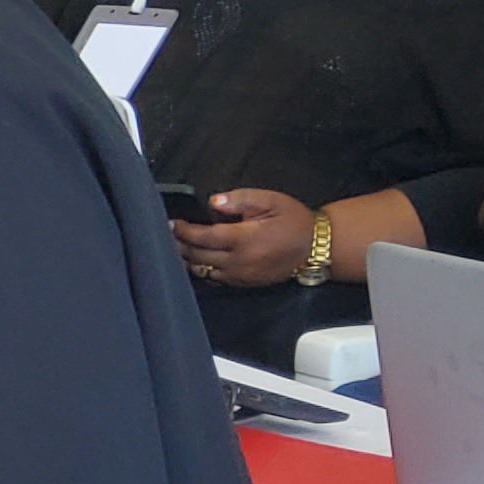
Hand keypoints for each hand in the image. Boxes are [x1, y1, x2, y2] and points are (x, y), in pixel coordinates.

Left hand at [176, 187, 317, 288]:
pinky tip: (194, 261)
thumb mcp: (270, 201)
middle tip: (167, 235)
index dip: (183, 231)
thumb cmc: (294, 221)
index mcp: (244, 239)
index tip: (172, 223)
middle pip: (198, 256)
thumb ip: (240, 200)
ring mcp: (240, 276)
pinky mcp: (244, 283)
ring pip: (203, 271)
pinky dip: (201, 271)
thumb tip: (213, 202)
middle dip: (179, 245)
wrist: (316, 247)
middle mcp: (239, 261)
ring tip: (176, 248)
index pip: (203, 237)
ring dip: (186, 260)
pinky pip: (215, 280)